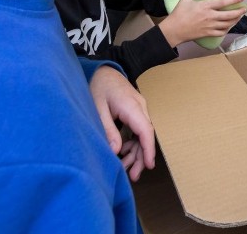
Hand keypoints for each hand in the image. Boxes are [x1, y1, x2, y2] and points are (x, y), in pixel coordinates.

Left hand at [89, 66, 154, 181]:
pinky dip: (133, 142)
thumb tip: (116, 151)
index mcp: (131, 106)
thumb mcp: (97, 108)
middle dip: (141, 156)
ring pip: (142, 134)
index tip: (149, 165)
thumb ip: (107, 129)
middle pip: (145, 135)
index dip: (148, 149)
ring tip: (127, 169)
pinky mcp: (135, 111)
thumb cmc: (98, 87)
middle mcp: (140, 107)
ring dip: (137, 151)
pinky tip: (125, 154)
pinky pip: (138, 129)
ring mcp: (139, 109)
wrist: (102, 70)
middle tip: (134, 176)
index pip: (145, 130)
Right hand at [159, 0, 245, 44]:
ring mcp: (210, 26)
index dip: (233, 0)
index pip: (222, 3)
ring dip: (234, 21)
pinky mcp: (208, 33)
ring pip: (227, 24)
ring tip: (239, 17)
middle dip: (238, 12)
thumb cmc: (179, 14)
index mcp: (205, 6)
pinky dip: (227, 30)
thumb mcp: (184, 0)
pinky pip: (221, 32)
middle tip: (244, 9)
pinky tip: (229, 27)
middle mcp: (210, 16)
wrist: (174, 30)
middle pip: (228, 15)